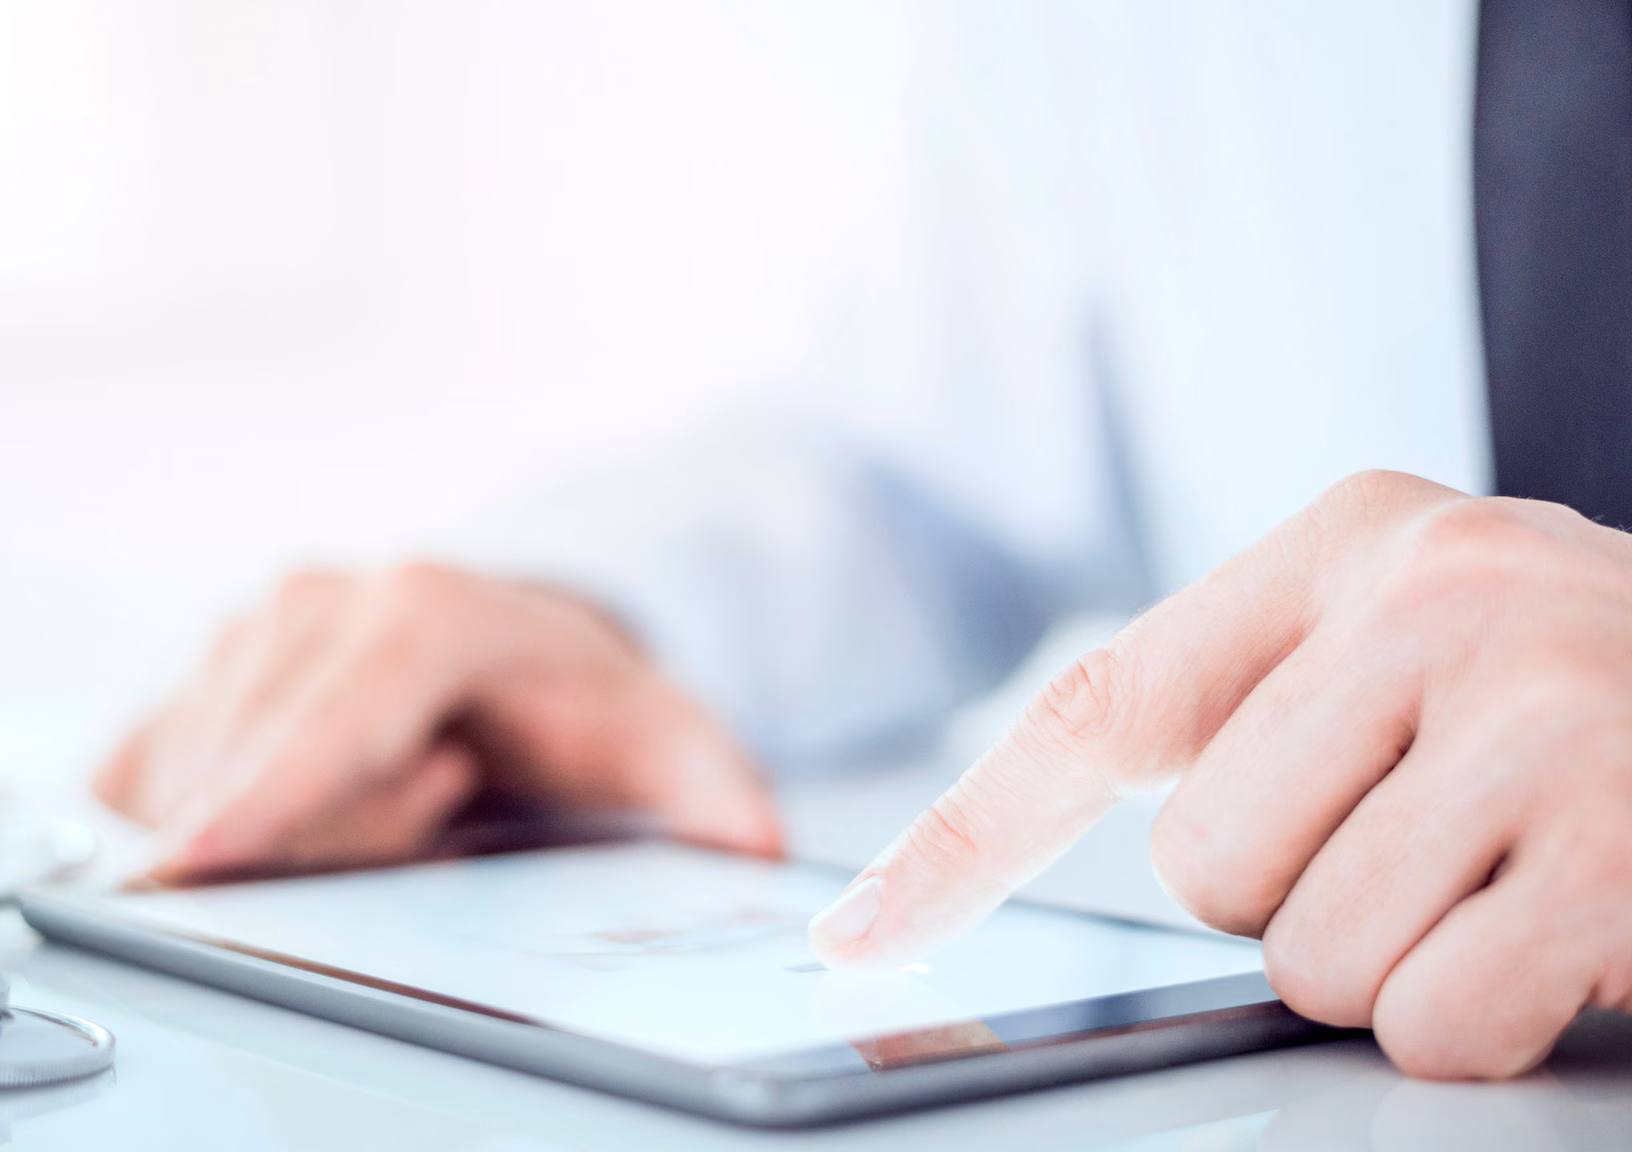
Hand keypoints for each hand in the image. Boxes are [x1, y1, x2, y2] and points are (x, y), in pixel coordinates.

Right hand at [93, 562, 781, 882]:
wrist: (514, 641)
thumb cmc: (572, 696)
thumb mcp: (659, 734)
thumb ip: (708, 785)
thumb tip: (751, 843)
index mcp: (428, 607)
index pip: (335, 708)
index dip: (272, 791)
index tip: (200, 864)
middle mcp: (321, 602)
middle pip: (262, 772)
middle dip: (326, 842)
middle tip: (442, 807)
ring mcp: (246, 634)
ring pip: (199, 786)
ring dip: (282, 836)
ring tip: (406, 791)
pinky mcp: (193, 680)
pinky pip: (155, 787)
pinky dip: (219, 827)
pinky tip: (311, 802)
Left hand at [809, 470, 1631, 1078]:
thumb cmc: (1592, 697)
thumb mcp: (1427, 640)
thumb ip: (1270, 708)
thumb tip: (1023, 864)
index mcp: (1355, 538)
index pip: (1098, 705)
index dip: (962, 837)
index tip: (857, 937)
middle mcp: (1438, 593)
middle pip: (1210, 866)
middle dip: (1308, 896)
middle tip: (1439, 840)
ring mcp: (1543, 708)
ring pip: (1313, 958)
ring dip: (1407, 961)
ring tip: (1514, 872)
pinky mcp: (1620, 841)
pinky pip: (1435, 1022)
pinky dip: (1491, 1019)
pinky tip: (1573, 928)